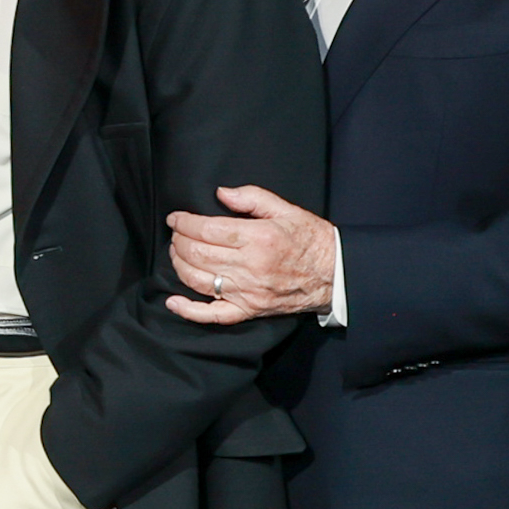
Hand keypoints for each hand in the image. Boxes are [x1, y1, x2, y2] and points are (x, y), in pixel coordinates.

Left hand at [166, 184, 335, 324]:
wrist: (335, 275)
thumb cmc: (311, 240)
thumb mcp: (287, 210)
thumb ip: (252, 198)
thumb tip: (221, 193)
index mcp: (259, 238)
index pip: (207, 230)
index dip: (184, 223)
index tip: (175, 218)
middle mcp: (250, 267)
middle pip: (197, 254)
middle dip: (178, 241)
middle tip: (176, 233)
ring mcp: (248, 292)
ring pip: (198, 280)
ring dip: (179, 265)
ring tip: (177, 252)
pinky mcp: (249, 310)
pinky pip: (213, 315)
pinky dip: (188, 310)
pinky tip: (173, 301)